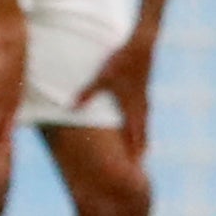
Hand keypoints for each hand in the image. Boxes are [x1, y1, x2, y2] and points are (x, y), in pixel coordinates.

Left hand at [74, 35, 153, 159]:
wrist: (143, 44)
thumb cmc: (122, 60)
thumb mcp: (102, 77)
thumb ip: (88, 93)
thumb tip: (72, 108)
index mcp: (133, 108)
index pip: (135, 138)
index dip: (134, 155)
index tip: (134, 171)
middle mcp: (141, 106)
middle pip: (142, 135)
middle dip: (139, 152)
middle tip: (138, 170)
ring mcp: (143, 99)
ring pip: (143, 125)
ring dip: (141, 139)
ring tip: (140, 152)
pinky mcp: (141, 90)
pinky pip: (142, 115)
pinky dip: (140, 126)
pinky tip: (137, 125)